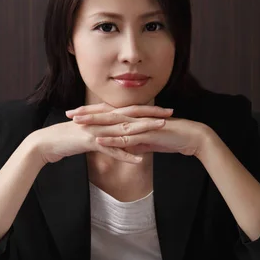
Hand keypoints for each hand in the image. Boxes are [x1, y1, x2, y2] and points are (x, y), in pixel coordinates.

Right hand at [32, 104, 172, 164]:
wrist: (47, 142)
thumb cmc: (68, 137)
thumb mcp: (89, 132)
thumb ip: (105, 131)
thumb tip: (118, 134)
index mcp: (103, 115)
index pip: (130, 110)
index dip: (148, 109)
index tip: (165, 110)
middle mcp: (102, 119)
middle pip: (131, 116)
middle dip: (152, 114)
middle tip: (171, 113)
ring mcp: (97, 130)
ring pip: (125, 129)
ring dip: (144, 129)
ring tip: (161, 129)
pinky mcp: (90, 142)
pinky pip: (111, 149)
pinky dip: (125, 155)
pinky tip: (139, 160)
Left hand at [70, 107, 207, 156]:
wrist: (191, 137)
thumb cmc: (171, 138)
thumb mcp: (149, 140)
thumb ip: (136, 141)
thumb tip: (126, 147)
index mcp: (135, 117)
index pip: (109, 112)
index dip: (92, 112)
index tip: (76, 112)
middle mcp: (135, 118)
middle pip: (107, 113)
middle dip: (87, 114)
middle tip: (69, 113)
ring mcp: (140, 125)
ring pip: (112, 123)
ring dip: (94, 123)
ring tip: (78, 124)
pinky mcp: (146, 134)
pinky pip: (125, 137)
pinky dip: (110, 138)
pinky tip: (98, 139)